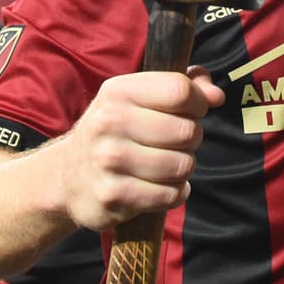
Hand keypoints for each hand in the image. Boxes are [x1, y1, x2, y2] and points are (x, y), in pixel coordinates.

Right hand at [59, 67, 223, 230]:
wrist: (67, 176)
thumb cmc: (116, 131)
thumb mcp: (139, 98)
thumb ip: (183, 86)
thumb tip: (216, 95)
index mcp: (118, 91)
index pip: (180, 90)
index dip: (198, 102)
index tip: (194, 111)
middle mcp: (108, 122)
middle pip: (186, 130)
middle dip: (191, 139)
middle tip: (176, 143)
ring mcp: (108, 161)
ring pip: (182, 165)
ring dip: (183, 168)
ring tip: (167, 165)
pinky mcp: (112, 196)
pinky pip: (170, 195)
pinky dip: (175, 192)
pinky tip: (161, 187)